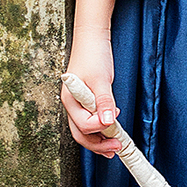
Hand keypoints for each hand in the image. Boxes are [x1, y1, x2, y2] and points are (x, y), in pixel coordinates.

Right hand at [61, 35, 121, 155]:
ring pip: (84, 129)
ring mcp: (77, 104)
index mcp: (70, 100)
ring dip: (99, 139)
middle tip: (116, 148)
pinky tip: (110, 129)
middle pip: (81, 134)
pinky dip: (99, 128)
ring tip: (114, 146)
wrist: (92, 37)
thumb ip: (104, 101)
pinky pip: (89, 120)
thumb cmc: (93, 55)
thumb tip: (108, 122)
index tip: (116, 124)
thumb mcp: (101, 79)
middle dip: (98, 144)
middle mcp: (71, 105)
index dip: (101, 129)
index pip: (84, 125)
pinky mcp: (85, 100)